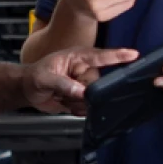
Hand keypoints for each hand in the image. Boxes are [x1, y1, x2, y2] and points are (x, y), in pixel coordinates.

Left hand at [23, 46, 138, 115]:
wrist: (28, 90)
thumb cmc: (35, 77)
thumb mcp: (45, 78)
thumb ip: (62, 84)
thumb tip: (81, 92)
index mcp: (78, 58)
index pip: (101, 56)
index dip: (118, 56)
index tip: (134, 54)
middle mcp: (85, 70)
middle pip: (98, 84)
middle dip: (83, 93)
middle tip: (64, 93)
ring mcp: (85, 84)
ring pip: (94, 98)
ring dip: (77, 102)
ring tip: (62, 97)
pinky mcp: (83, 97)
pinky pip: (88, 107)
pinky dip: (77, 109)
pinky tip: (65, 104)